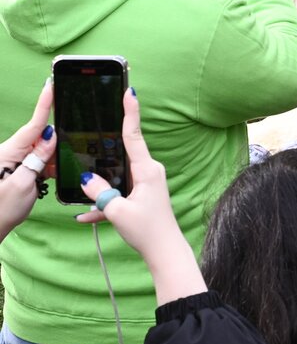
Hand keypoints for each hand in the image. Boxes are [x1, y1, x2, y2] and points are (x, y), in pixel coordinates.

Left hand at [0, 81, 55, 238]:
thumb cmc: (0, 212)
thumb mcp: (23, 186)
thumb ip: (38, 159)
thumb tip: (49, 136)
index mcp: (7, 153)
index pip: (32, 126)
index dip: (45, 105)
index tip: (52, 86)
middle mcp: (9, 154)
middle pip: (39, 138)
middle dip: (54, 144)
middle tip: (57, 163)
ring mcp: (12, 162)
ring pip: (40, 151)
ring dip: (50, 161)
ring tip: (48, 178)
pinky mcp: (15, 171)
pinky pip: (35, 162)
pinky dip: (46, 168)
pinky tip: (48, 179)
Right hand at [76, 89, 206, 304]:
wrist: (164, 252)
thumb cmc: (147, 230)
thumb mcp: (118, 210)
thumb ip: (100, 192)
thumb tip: (88, 179)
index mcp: (147, 170)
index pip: (134, 135)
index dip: (130, 112)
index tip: (129, 91)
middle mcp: (149, 172)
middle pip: (122, 154)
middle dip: (104, 151)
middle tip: (90, 137)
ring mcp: (146, 184)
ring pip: (117, 177)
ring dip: (102, 187)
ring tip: (86, 194)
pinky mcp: (141, 196)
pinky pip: (118, 195)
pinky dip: (104, 205)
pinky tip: (85, 217)